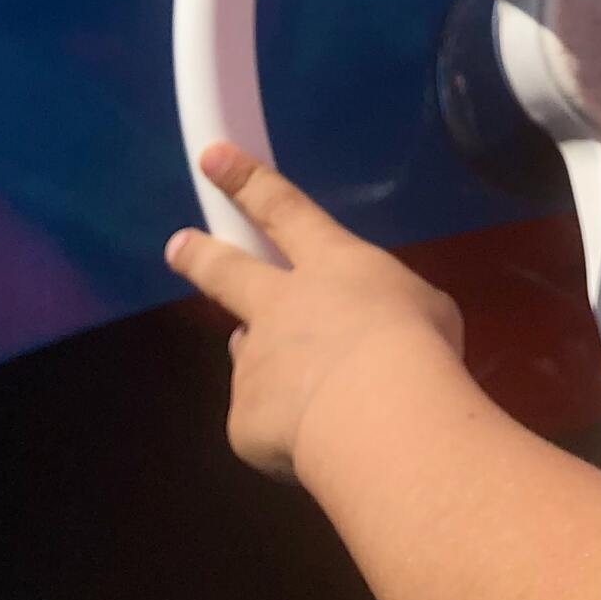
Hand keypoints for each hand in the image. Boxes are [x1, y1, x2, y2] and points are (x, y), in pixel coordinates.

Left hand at [165, 143, 464, 484]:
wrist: (378, 415)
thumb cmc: (418, 346)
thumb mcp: (423, 309)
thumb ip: (381, 312)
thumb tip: (372, 334)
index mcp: (331, 265)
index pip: (284, 210)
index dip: (248, 182)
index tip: (213, 156)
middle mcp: (281, 305)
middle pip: (228, 271)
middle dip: (200, 256)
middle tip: (177, 246)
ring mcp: (255, 361)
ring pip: (252, 356)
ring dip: (269, 366)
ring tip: (308, 397)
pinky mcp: (243, 419)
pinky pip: (263, 424)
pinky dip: (286, 433)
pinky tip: (317, 444)